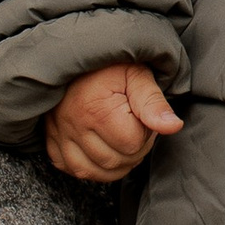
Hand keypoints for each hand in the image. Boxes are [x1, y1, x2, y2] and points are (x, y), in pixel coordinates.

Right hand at [45, 60, 183, 183]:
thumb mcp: (137, 75)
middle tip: (133, 125)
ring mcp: (59, 135)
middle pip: (115, 161)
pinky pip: (71, 169)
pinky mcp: (51, 140)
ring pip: (92, 172)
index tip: (141, 115)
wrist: (77, 52)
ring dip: (114, 163)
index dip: (145, 132)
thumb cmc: (110, 64)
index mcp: (96, 109)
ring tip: (120, 139)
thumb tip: (173, 127)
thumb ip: (154, 102)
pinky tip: (100, 151)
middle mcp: (73, 125)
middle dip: (132, 149)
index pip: (132, 144)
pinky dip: (89, 167)